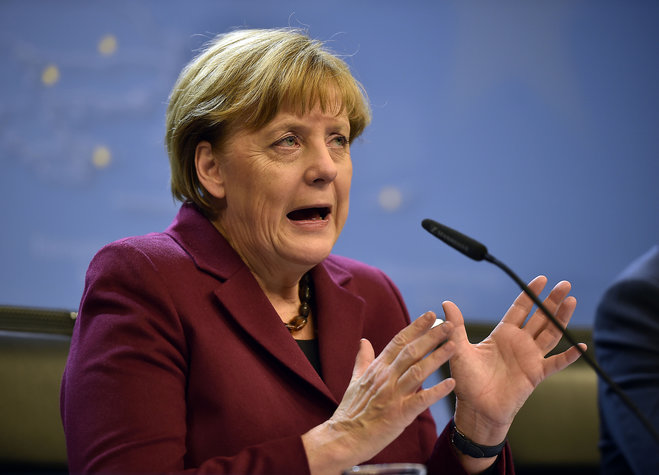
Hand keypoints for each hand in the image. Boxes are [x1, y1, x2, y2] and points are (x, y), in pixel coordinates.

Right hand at [302, 312, 456, 474]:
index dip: (415, 327)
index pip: (398, 341)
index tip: (430, 314)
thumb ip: (362, 360)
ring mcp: (392, 395)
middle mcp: (386, 377)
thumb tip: (364, 341)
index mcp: (377, 368)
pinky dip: (436, 392)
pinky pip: (421, 400)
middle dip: (431, 336)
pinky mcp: (399, 414)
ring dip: (437, 358)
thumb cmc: (351, 411)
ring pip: (418, 371)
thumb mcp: (355, 381)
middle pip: (411, 351)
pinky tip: (450, 383)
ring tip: (454, 346)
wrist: (344, 437)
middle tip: (449, 324)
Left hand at [445, 276, 584, 445]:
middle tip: (565, 284)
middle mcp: (519, 343)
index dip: (531, 294)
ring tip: (571, 301)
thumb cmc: (467, 380)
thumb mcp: (459, 349)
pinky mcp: (536, 374)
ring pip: (551, 333)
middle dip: (552, 301)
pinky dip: (569, 355)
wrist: (476, 408)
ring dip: (561, 319)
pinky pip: (556, 363)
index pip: (520, 308)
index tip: (542, 279)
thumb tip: (446, 303)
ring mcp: (530, 357)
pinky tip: (581, 345)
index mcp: (503, 334)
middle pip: (540, 317)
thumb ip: (456, 326)